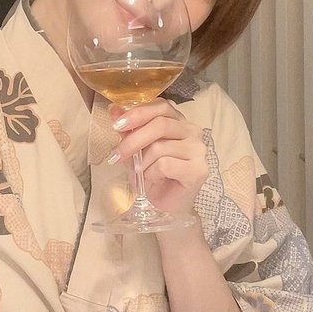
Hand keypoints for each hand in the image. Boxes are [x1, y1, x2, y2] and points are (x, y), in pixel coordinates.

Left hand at [109, 100, 208, 218]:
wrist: (166, 205)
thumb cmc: (153, 175)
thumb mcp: (136, 150)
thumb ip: (128, 130)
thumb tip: (113, 109)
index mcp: (179, 121)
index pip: (162, 106)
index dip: (138, 113)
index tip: (117, 124)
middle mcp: (193, 132)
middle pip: (160, 125)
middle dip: (133, 140)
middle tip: (117, 154)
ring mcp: (198, 150)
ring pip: (160, 147)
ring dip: (141, 163)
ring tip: (138, 174)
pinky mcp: (198, 170)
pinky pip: (164, 165)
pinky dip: (151, 174)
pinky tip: (152, 180)